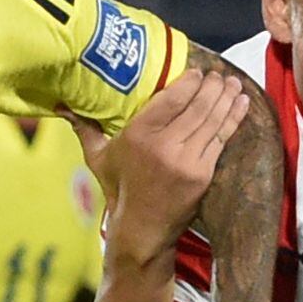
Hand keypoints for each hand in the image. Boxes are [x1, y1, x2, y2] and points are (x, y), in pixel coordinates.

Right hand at [99, 71, 245, 260]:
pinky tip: (241, 105)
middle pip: (196, 106)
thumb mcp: (98, 158)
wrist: (141, 229)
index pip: (171, 98)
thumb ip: (84, 128)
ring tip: (233, 84)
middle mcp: (164, 145)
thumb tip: (61, 104)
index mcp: (139, 135)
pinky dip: (233, 120)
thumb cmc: (119, 189)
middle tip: (219, 75)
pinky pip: (221, 140)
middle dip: (212, 87)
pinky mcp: (202, 174)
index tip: (199, 71)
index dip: (189, 81)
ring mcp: (186, 161)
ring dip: (227, 99)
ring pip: (212, 120)